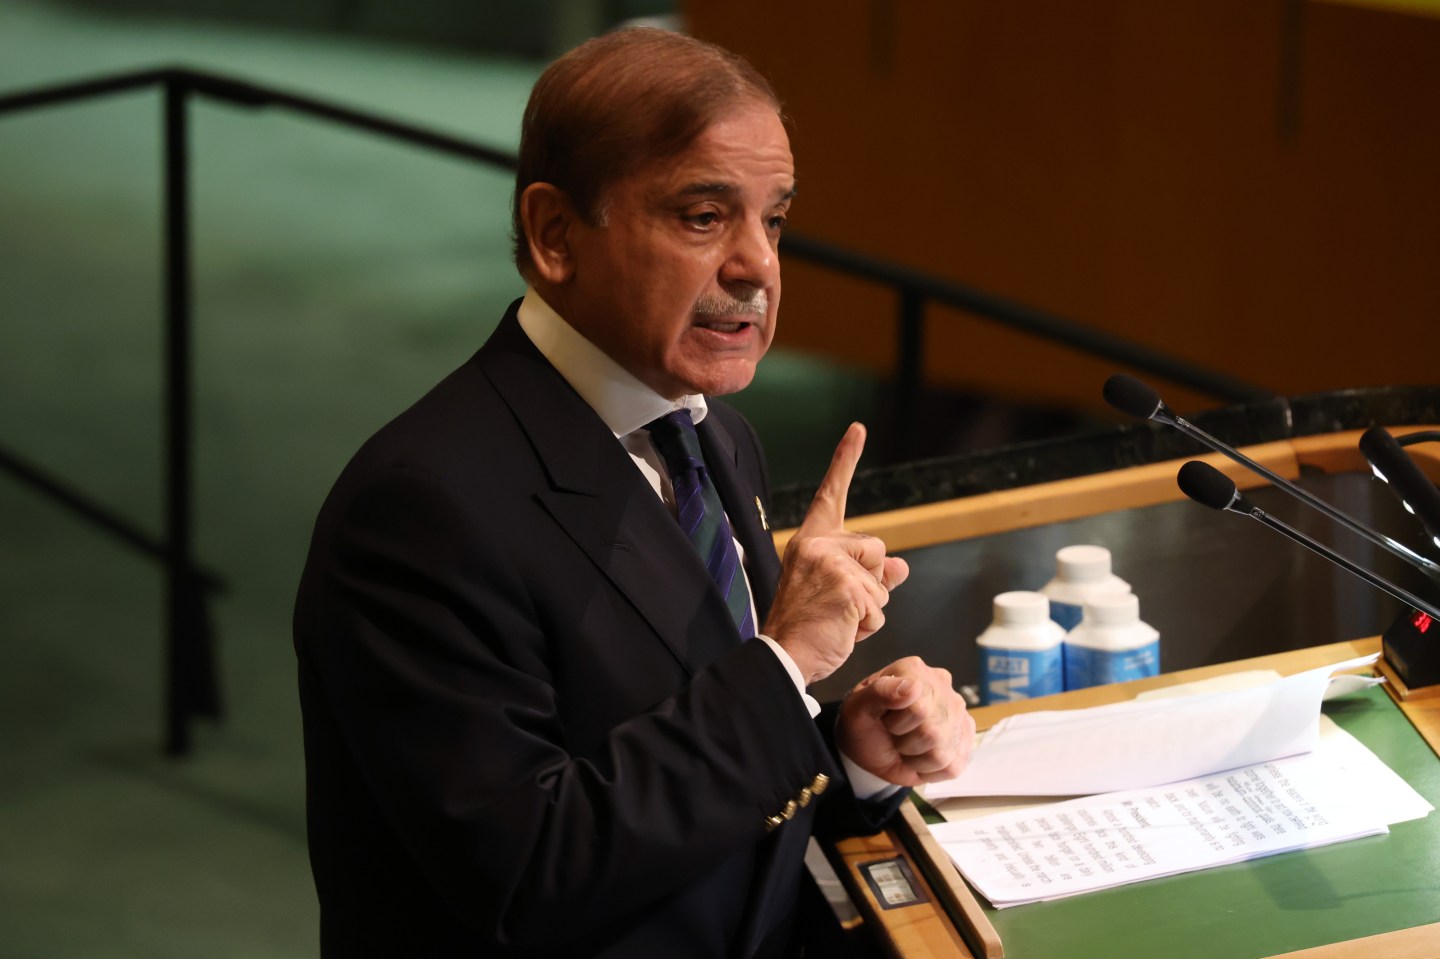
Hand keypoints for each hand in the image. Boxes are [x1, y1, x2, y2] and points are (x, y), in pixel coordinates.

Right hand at [763, 423, 908, 684]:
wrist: (783, 655)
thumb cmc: (807, 627)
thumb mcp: (838, 593)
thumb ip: (869, 575)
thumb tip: (901, 567)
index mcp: (811, 541)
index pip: (832, 494)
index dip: (846, 459)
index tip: (858, 428)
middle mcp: (817, 545)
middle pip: (877, 549)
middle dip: (871, 583)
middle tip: (836, 606)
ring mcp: (831, 563)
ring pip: (882, 581)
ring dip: (871, 607)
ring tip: (837, 618)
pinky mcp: (846, 586)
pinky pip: (880, 606)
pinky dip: (869, 625)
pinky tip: (842, 629)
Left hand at [837, 657, 973, 786]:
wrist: (871, 746)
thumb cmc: (864, 722)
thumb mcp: (858, 707)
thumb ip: (880, 692)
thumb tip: (913, 687)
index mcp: (914, 670)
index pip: (920, 709)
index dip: (897, 725)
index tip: (886, 721)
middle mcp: (943, 685)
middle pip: (932, 732)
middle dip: (905, 743)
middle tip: (895, 735)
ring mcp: (958, 711)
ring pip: (943, 753)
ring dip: (916, 759)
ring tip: (906, 746)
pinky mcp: (965, 737)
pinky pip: (952, 767)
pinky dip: (929, 771)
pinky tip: (919, 757)